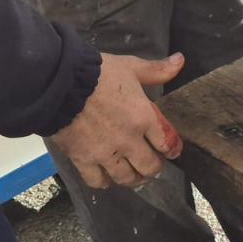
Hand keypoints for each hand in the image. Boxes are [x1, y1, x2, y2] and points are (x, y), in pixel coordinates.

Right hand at [50, 52, 184, 187]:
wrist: (61, 84)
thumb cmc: (99, 73)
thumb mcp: (131, 67)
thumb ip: (156, 70)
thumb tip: (181, 60)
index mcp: (143, 118)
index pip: (166, 143)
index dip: (172, 149)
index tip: (173, 151)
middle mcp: (128, 140)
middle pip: (149, 166)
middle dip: (153, 166)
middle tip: (151, 164)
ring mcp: (105, 153)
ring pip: (125, 177)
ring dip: (132, 178)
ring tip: (133, 174)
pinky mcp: (83, 160)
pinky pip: (97, 180)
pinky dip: (104, 181)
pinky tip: (106, 177)